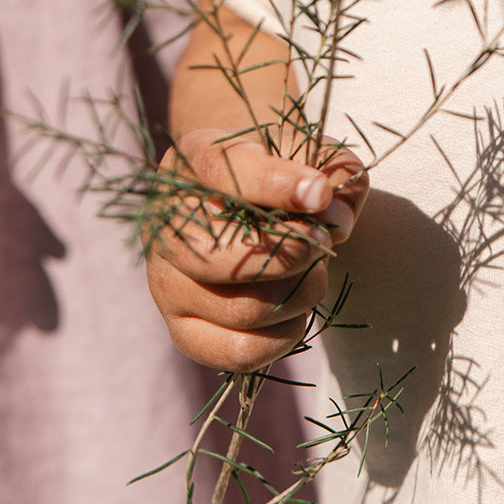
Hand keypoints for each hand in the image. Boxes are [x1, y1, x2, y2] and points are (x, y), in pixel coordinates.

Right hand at [145, 129, 368, 372]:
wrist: (252, 205)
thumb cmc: (285, 171)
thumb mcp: (311, 151)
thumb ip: (333, 170)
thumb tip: (337, 220)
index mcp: (195, 160)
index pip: (223, 173)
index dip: (276, 185)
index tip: (320, 194)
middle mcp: (167, 224)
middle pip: (222, 256)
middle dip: (292, 253)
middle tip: (324, 242)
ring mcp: (167, 283)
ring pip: (243, 308)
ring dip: (299, 291)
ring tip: (313, 269)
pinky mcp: (183, 330)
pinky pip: (240, 352)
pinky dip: (284, 335)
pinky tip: (296, 307)